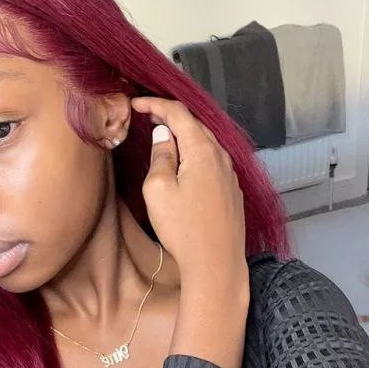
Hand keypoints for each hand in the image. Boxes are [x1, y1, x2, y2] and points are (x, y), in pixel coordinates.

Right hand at [131, 97, 247, 286]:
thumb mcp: (159, 189)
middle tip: (149, 116)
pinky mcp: (232, 191)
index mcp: (203, 151)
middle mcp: (222, 157)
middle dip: (171, 116)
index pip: (179, 113)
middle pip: (195, 125)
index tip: (136, 104)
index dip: (156, 104)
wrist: (216, 264)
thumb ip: (161, 156)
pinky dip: (196, 154)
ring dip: (185, 136)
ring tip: (165, 137)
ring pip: (206, 144)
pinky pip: (213, 161)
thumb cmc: (184, 228)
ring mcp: (230, 175)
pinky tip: (187, 164)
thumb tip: (164, 135)